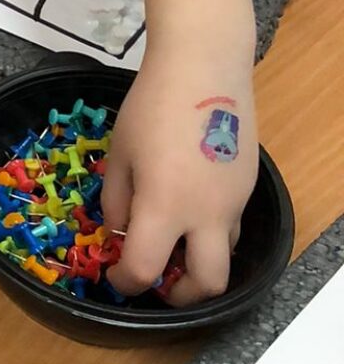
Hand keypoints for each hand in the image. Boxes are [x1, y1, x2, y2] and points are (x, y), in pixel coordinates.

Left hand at [104, 56, 256, 305]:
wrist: (203, 68)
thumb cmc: (151, 106)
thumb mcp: (120, 154)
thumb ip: (117, 201)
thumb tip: (120, 233)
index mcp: (165, 208)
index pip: (144, 270)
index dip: (125, 282)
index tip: (115, 274)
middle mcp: (206, 215)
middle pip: (207, 284)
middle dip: (181, 295)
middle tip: (160, 283)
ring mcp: (233, 202)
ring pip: (225, 255)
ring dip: (200, 262)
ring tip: (174, 243)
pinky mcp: (248, 186)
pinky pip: (231, 224)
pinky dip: (210, 231)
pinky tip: (190, 206)